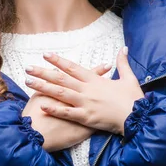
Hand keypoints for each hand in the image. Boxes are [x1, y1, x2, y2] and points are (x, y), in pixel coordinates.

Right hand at [22, 63, 110, 151]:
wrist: (36, 134)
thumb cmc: (34, 115)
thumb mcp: (38, 95)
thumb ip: (47, 85)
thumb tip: (54, 73)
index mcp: (69, 91)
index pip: (86, 78)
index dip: (97, 71)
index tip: (107, 65)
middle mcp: (79, 99)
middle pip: (96, 88)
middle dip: (107, 81)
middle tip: (116, 72)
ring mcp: (84, 112)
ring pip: (100, 103)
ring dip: (108, 97)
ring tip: (119, 91)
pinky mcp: (85, 127)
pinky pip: (99, 121)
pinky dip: (106, 118)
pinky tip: (113, 116)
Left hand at [24, 47, 143, 135]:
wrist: (138, 117)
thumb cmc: (133, 99)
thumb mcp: (129, 78)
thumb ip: (122, 63)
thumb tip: (124, 48)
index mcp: (96, 80)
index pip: (73, 67)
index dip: (58, 61)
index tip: (46, 54)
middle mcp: (88, 89)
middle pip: (61, 78)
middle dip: (43, 73)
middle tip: (28, 68)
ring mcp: (86, 103)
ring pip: (60, 93)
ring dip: (43, 87)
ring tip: (29, 83)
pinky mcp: (86, 118)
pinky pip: (67, 113)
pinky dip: (54, 109)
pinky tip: (41, 106)